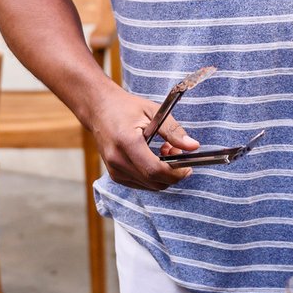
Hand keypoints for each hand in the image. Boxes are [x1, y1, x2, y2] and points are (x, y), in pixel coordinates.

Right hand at [84, 85, 199, 192]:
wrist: (98, 109)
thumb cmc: (125, 107)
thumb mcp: (153, 112)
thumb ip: (173, 131)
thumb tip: (193, 147)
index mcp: (127, 142)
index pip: (155, 170)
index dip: (175, 173)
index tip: (188, 166)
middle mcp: (117, 160)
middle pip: (153, 182)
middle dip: (172, 173)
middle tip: (177, 153)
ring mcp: (114, 170)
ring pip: (149, 186)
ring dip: (162, 174)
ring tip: (164, 150)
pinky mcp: (115, 175)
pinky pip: (141, 184)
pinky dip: (152, 175)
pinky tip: (152, 157)